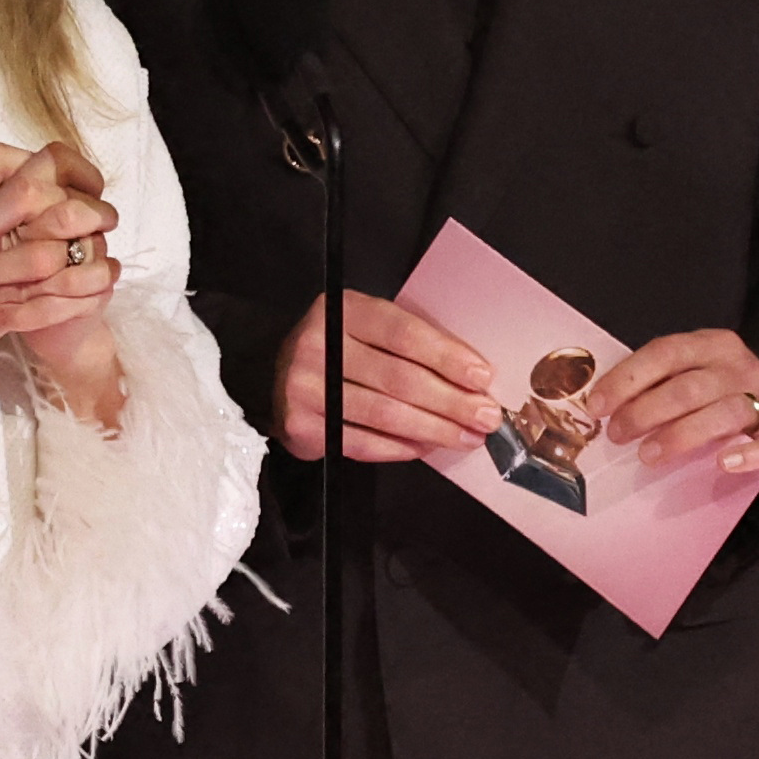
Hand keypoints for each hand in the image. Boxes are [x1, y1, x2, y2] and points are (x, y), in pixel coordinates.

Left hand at [0, 140, 123, 374]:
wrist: (33, 312)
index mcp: (38, 179)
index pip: (8, 157)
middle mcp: (72, 201)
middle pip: (35, 192)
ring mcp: (92, 240)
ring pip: (57, 242)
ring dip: (8, 264)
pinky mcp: (101, 280)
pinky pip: (74, 287)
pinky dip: (32, 306)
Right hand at [271, 288, 493, 460]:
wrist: (272, 374)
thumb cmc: (337, 350)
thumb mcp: (365, 328)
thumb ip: (407, 343)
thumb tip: (470, 377)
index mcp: (343, 310)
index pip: (403, 333)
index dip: (447, 357)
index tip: (482, 377)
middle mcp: (319, 344)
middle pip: (399, 378)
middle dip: (451, 401)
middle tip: (486, 416)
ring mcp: (306, 387)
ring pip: (384, 414)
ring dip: (434, 429)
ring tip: (466, 437)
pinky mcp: (301, 425)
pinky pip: (362, 443)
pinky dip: (400, 448)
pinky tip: (425, 448)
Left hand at [584, 328, 758, 489]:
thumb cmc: (714, 405)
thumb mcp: (686, 382)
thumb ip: (655, 387)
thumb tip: (599, 409)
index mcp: (712, 346)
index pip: (666, 352)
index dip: (628, 378)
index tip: (597, 406)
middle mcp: (741, 367)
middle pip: (689, 386)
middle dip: (646, 411)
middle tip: (617, 436)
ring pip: (724, 413)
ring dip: (682, 435)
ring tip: (649, 456)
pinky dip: (749, 455)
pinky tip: (722, 464)